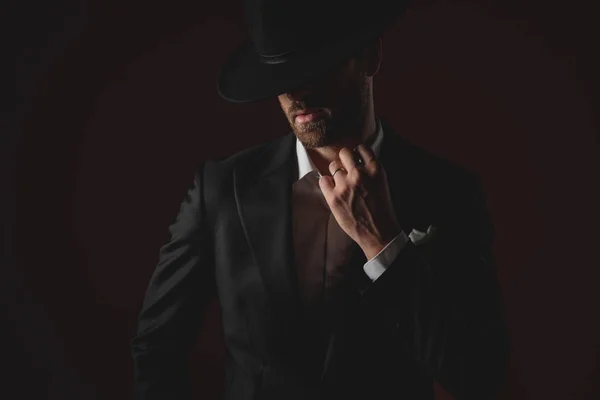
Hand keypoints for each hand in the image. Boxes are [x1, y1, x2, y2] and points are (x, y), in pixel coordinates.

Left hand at [318, 144, 401, 259]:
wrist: (378, 232)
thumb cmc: (381, 209)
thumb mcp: (382, 183)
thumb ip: (370, 170)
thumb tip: (355, 160)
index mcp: (375, 169)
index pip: (361, 148)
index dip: (357, 153)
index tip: (356, 159)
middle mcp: (359, 174)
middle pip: (344, 152)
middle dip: (344, 159)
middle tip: (346, 169)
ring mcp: (345, 185)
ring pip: (333, 166)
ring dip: (336, 172)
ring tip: (342, 183)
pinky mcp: (333, 197)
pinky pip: (323, 180)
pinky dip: (327, 183)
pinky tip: (333, 190)